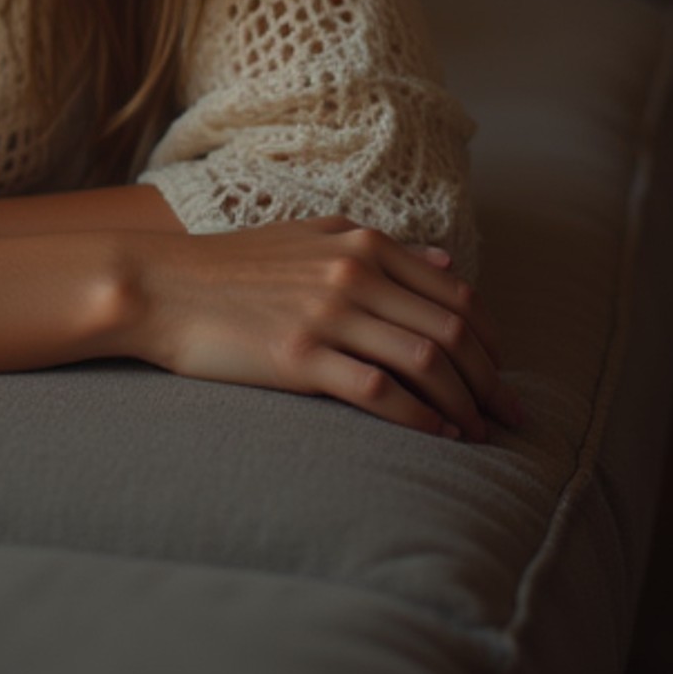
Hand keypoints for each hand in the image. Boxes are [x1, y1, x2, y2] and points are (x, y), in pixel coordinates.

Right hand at [121, 213, 520, 440]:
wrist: (162, 286)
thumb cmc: (233, 265)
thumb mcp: (311, 236)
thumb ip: (382, 248)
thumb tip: (448, 263)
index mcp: (362, 243)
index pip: (455, 294)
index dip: (491, 339)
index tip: (503, 373)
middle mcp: (353, 274)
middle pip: (452, 331)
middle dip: (492, 380)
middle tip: (510, 417)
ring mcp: (328, 315)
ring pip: (426, 362)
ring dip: (464, 404)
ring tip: (476, 434)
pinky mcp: (299, 357)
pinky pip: (380, 393)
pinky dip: (419, 419)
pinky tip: (435, 437)